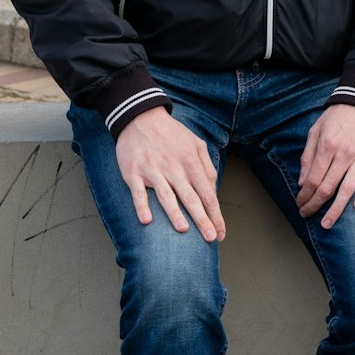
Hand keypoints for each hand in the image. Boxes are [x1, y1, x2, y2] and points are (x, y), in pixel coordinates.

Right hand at [115, 107, 224, 241]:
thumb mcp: (195, 143)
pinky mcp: (134, 172)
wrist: (140, 117)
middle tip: (210, 238)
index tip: (220, 233)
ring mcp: (153, 170)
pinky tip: (147, 220)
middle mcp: (174, 167)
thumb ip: (206, 166)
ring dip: (175, 213)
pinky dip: (142, 206)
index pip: (206, 192)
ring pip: (166, 195)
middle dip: (202, 218)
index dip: (215, 214)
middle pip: (190, 197)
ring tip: (184, 230)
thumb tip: (213, 188)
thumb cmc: (171, 134)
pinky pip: (138, 192)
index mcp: (190, 161)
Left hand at [297, 104, 354, 228]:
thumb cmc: (339, 115)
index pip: (312, 179)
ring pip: (347, 189)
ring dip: (335, 210)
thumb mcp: (316, 130)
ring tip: (327, 223)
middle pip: (327, 188)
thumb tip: (301, 181)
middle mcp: (343, 154)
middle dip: (314, 206)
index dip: (304, 196)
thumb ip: (308, 155)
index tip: (300, 205)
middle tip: (307, 216)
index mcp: (327, 146)